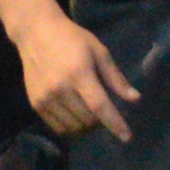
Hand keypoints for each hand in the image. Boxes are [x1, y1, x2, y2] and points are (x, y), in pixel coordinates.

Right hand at [13, 7, 137, 141]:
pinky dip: (70, 127)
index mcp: (79, 73)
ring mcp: (45, 97)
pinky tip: (74, 115)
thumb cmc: (71, 38)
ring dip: (86, 127)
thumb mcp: (98, 51)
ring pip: (73, 127)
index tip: (127, 137)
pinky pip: (57, 127)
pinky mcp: (35, 103)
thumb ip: (115, 77)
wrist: (35, 32)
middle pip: (88, 120)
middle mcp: (60, 88)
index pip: (99, 106)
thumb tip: (135, 98)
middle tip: (102, 111)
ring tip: (88, 114)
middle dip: (100, 122)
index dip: (115, 123)